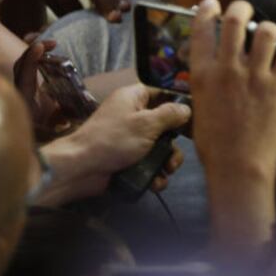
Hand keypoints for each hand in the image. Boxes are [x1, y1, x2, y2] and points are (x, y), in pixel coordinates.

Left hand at [37, 83, 191, 204]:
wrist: (80, 169)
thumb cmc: (114, 139)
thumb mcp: (147, 123)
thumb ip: (170, 114)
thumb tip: (187, 109)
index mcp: (134, 98)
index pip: (162, 92)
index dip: (179, 103)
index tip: (196, 116)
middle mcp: (133, 115)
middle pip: (165, 123)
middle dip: (175, 141)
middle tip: (180, 149)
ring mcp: (130, 139)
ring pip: (159, 146)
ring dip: (167, 160)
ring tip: (168, 171)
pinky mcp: (127, 159)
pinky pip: (149, 163)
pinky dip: (155, 173)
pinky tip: (157, 182)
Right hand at [191, 0, 275, 258]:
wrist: (238, 166)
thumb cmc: (216, 145)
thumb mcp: (201, 108)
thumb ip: (208, 84)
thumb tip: (213, 69)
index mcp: (203, 75)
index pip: (203, 29)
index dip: (208, 10)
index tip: (212, 3)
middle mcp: (228, 69)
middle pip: (236, 19)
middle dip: (243, 8)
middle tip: (248, 11)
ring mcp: (255, 75)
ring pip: (266, 31)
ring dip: (270, 29)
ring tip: (271, 37)